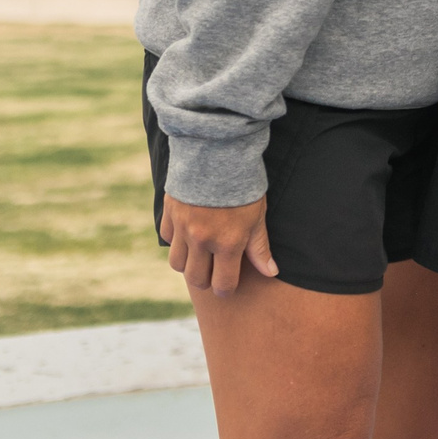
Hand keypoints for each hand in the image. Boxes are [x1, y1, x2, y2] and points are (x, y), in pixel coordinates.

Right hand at [160, 192, 277, 297]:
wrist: (218, 150)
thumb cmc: (243, 183)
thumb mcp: (257, 215)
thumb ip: (259, 246)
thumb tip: (270, 272)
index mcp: (227, 243)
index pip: (223, 284)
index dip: (227, 288)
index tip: (228, 284)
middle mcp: (202, 240)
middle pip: (197, 279)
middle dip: (207, 280)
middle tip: (214, 270)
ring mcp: (183, 228)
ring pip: (178, 264)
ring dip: (189, 263)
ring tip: (200, 253)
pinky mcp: (170, 213)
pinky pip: (167, 238)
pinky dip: (176, 240)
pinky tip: (188, 231)